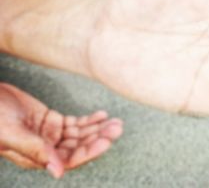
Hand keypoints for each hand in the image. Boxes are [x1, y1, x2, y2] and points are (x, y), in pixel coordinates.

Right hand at [0, 83, 122, 177]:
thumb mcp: (11, 134)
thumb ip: (35, 150)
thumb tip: (59, 172)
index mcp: (37, 157)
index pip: (70, 159)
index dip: (90, 151)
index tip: (106, 141)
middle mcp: (47, 148)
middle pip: (79, 146)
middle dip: (99, 137)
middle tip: (117, 127)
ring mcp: (51, 134)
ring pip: (80, 134)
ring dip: (98, 128)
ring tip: (115, 121)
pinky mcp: (52, 121)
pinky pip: (75, 123)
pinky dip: (89, 120)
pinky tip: (101, 115)